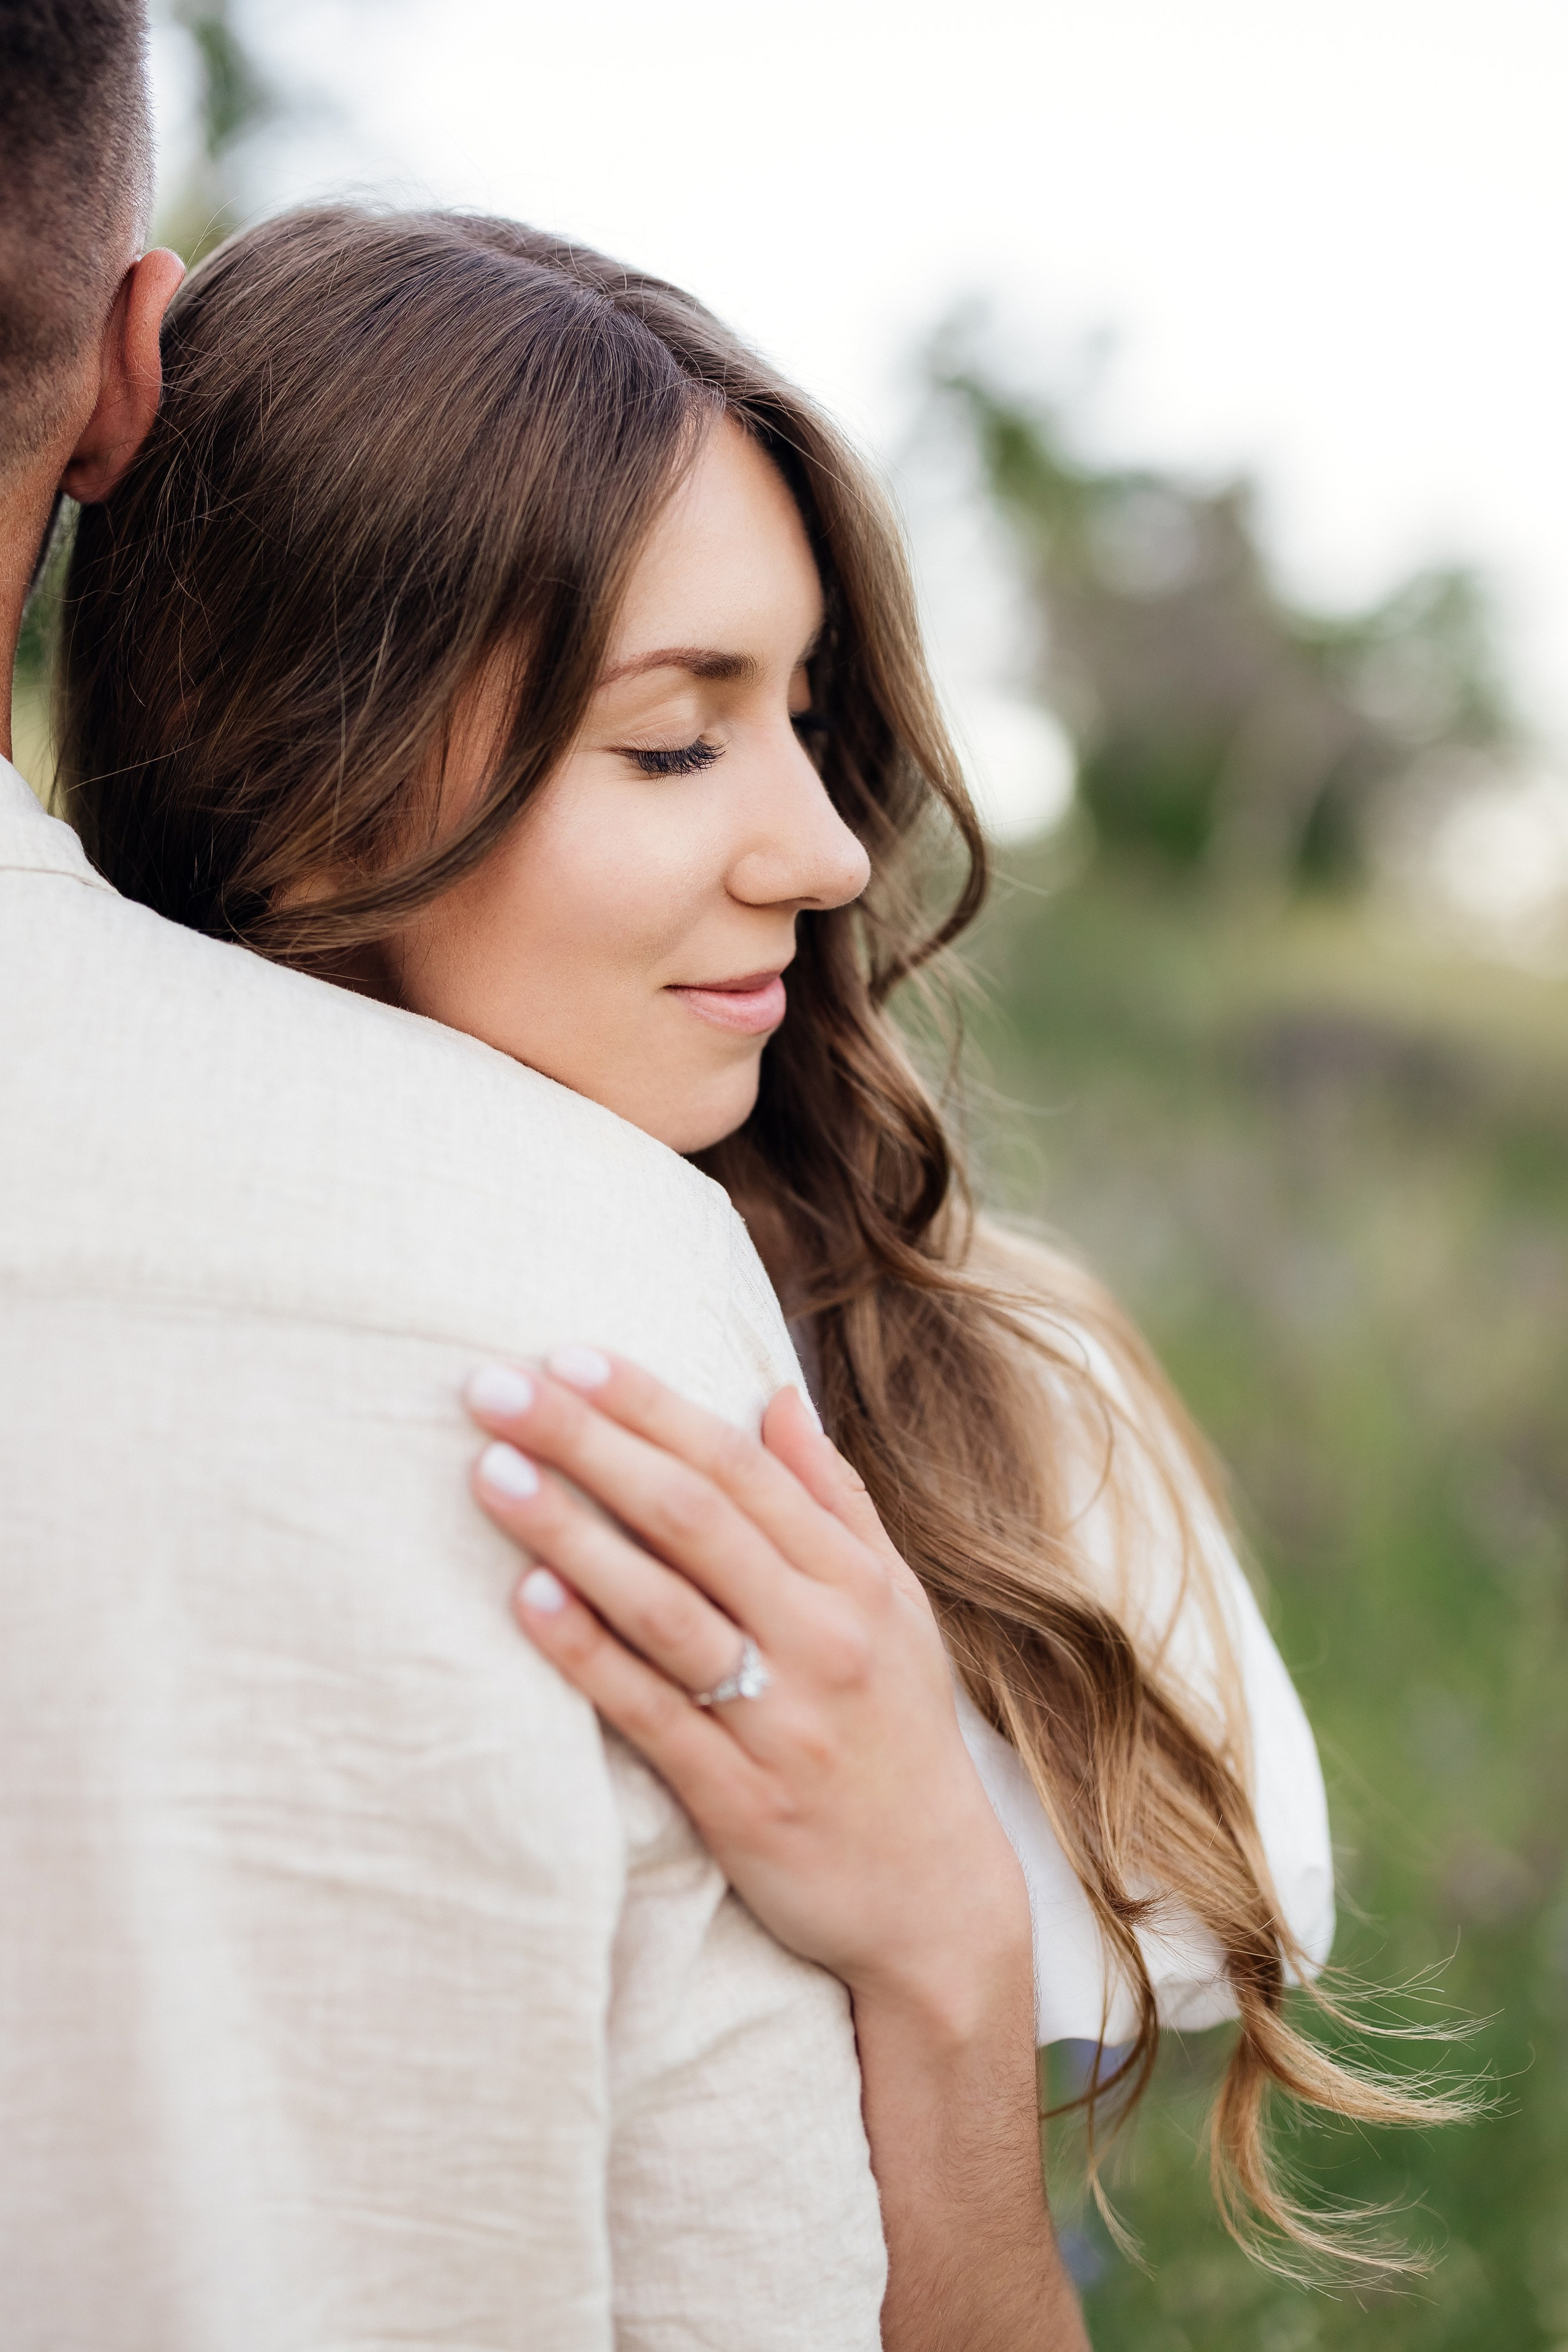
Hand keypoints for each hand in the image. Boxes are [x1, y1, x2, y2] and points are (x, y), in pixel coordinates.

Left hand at [462, 1349, 1031, 2029]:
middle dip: (590, 1442)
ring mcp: (781, 1719)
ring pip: (663, 1606)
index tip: (569, 1355)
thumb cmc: (898, 1735)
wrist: (935, 1903)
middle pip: (691, 1516)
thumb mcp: (896, 1607)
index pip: (739, 1467)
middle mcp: (821, 1636)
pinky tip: (527, 1600)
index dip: (651, 1406)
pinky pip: (652, 1714)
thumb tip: (776, 1397)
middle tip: (495, 1388)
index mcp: (853, 1581)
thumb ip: (834, 1502)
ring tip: (490, 1474)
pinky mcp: (740, 1799)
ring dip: (572, 1532)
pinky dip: (589, 1654)